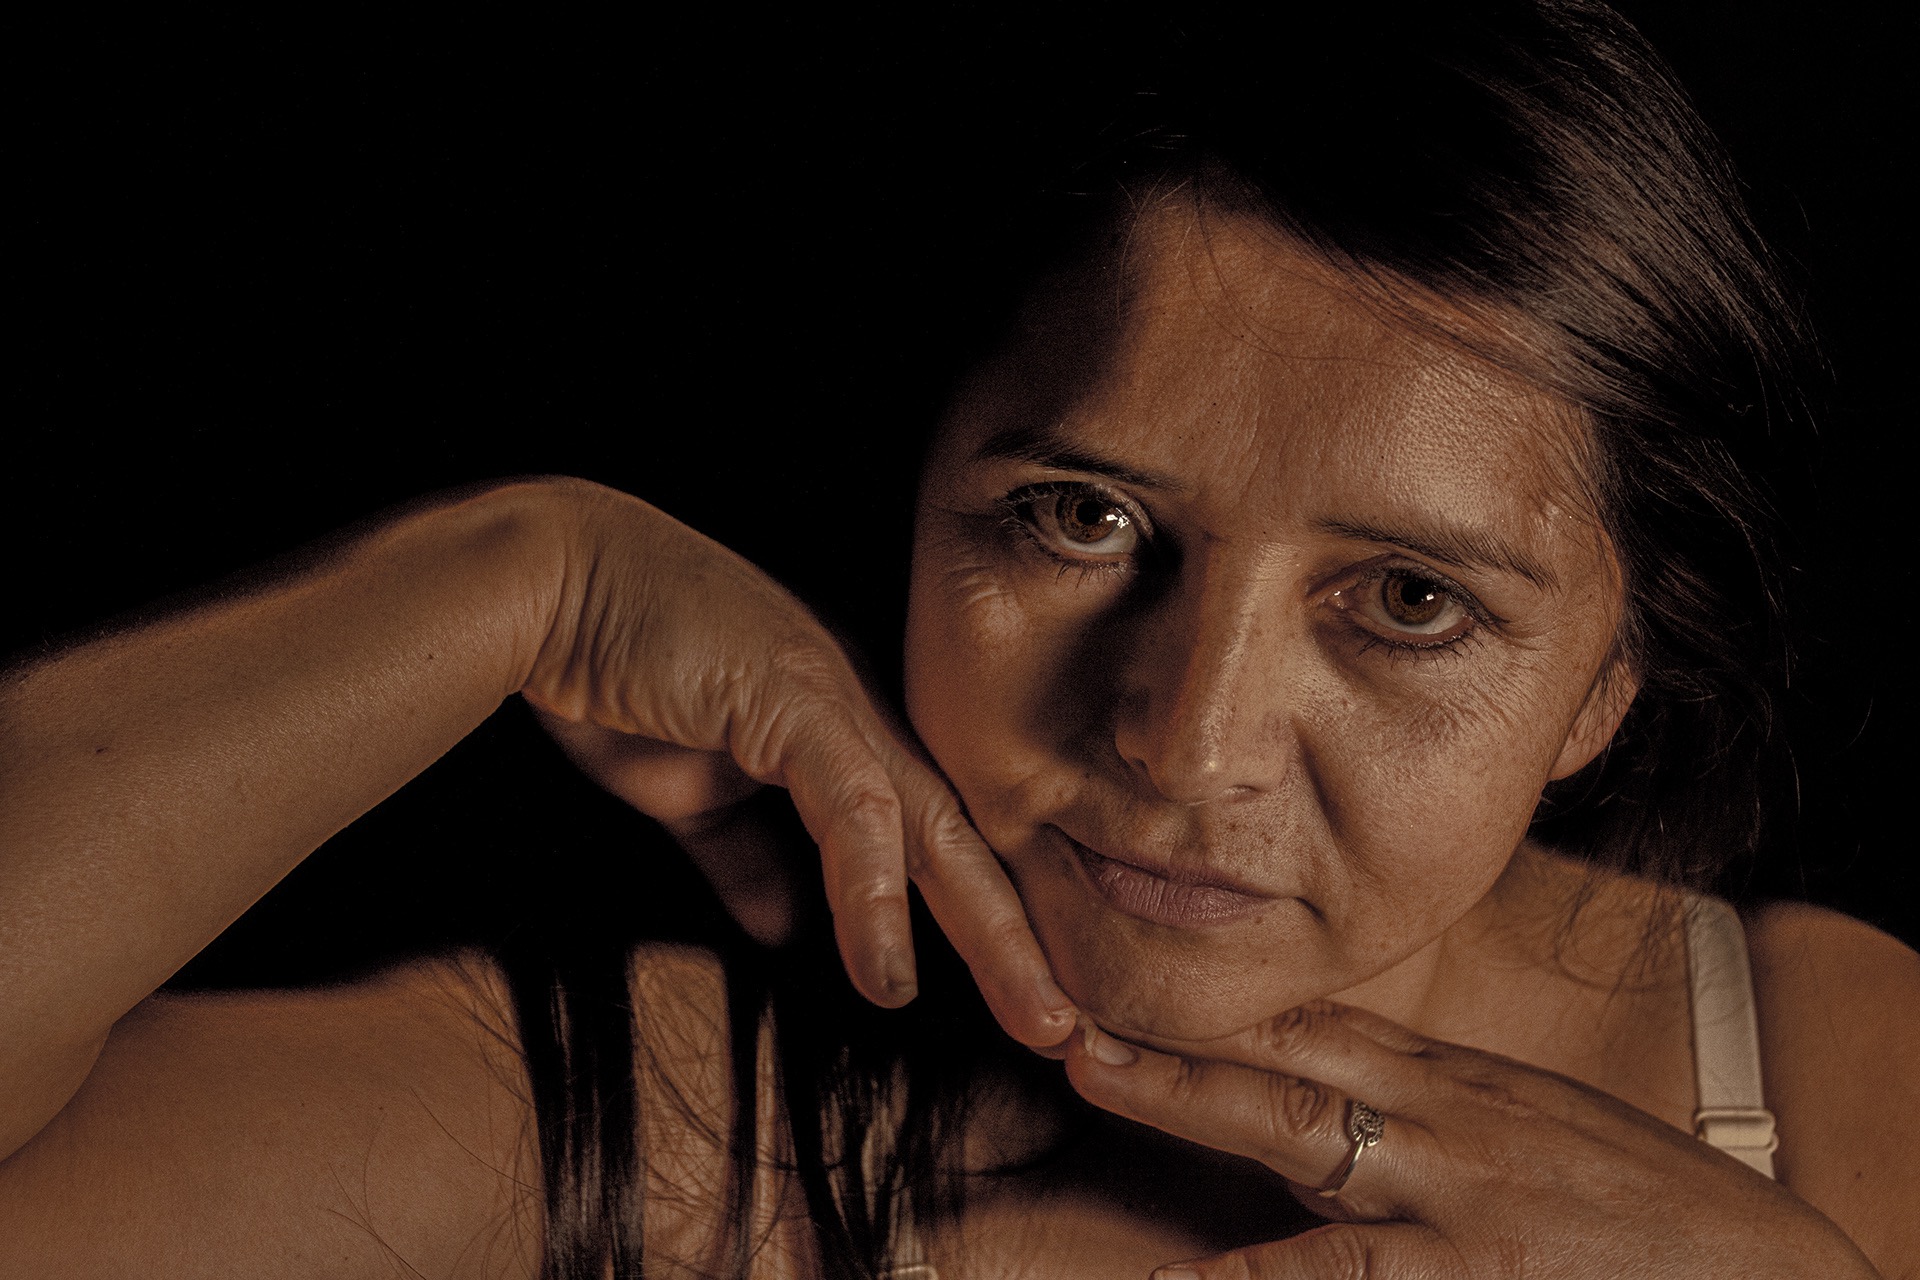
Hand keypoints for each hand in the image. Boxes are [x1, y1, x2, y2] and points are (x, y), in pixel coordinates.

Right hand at [520, 481, 1074, 1048]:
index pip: (935, 843)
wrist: (550, 581)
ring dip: (993, 931)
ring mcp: (833, 700)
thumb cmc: (617, 671)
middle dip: (1026, 941)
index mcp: (842, 735)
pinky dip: (874, 892)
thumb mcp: (688, 789)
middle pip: (967, 842)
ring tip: (1037, 1015)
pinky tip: (890, 971)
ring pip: (938, 830)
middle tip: (1076, 1030)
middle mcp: (859, 716)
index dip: (984, 924)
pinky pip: (852, 806)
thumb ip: (745, 854)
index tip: (1023, 1004)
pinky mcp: (791, 697)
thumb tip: (782, 928)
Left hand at [1065, 1002, 1877, 1277]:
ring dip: (1187, 1102)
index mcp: (1457, 1085)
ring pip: (1300, 1135)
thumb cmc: (1650, 1210)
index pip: (1314, 1024)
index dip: (1212, 1006)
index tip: (1125, 981)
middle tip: (1067, 1006)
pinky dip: (1263, 1277)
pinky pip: (1349, 1277)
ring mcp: (1458, 1197)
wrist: (1777, 1279)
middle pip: (1285, 1056)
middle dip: (1171, 1030)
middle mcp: (1445, 1120)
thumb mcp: (1538, 1130)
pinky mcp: (1478, 1277)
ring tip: (1093, 1077)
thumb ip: (1440, 1109)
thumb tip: (1349, 1083)